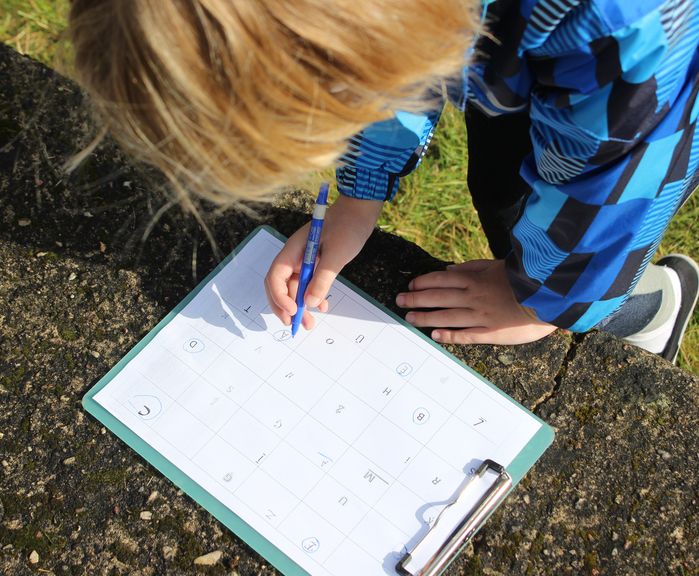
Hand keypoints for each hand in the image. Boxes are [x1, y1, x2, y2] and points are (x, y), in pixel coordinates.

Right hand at [265, 195, 382, 329]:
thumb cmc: (347, 227)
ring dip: (299, 306)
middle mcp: (294, 256)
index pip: (275, 275)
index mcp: (293, 250)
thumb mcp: (337, 253)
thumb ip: (323, 278)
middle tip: (295, 324)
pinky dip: (311, 297)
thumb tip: (310, 302)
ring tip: (309, 323)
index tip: (292, 311)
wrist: (359, 212)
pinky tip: (321, 306)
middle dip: (285, 306)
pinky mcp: (314, 264)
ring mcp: (303, 260)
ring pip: (294, 288)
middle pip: (280, 285)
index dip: (279, 295)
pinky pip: (307, 284)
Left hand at [396, 259, 556, 344]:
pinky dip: (449, 334)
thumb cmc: (526, 277)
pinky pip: (466, 334)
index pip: (441, 280)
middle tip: (399, 301)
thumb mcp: (498, 264)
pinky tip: (435, 335)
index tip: (410, 285)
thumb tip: (450, 270)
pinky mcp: (491, 331)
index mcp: (476, 279)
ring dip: (426, 317)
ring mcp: (481, 315)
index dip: (423, 282)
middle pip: (438, 297)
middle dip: (416, 299)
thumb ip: (473, 267)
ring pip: (447, 316)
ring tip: (409, 318)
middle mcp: (474, 297)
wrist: (551, 294)